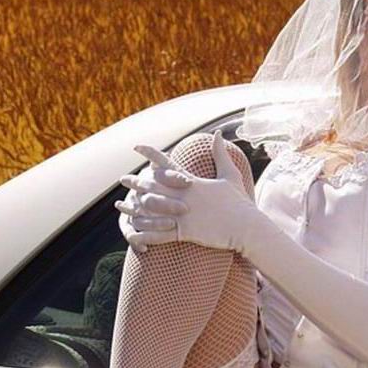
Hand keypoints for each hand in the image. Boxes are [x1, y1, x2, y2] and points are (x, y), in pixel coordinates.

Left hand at [115, 131, 253, 252]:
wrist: (246, 227)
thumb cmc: (239, 202)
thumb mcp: (231, 174)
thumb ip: (220, 154)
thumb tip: (217, 134)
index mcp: (192, 182)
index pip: (166, 164)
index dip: (150, 154)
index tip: (137, 146)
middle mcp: (183, 196)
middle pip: (152, 186)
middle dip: (136, 182)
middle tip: (124, 179)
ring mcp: (182, 215)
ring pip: (151, 210)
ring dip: (133, 208)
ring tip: (121, 206)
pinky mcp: (185, 232)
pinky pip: (158, 233)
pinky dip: (144, 233)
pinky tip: (132, 232)